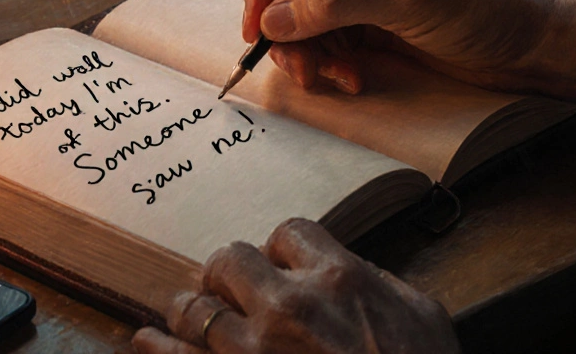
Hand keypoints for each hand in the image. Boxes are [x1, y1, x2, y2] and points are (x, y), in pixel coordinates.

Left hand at [131, 218, 458, 353]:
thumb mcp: (427, 321)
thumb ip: (384, 286)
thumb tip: (358, 274)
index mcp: (339, 279)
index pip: (289, 233)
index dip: (284, 250)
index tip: (282, 266)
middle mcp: (288, 306)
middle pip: (231, 259)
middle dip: (231, 274)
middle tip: (233, 290)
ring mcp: (251, 351)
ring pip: (194, 305)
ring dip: (193, 308)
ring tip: (190, 313)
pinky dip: (156, 346)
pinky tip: (148, 340)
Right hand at [243, 0, 575, 114]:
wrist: (543, 46)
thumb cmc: (493, 2)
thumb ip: (337, 0)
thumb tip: (269, 19)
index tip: (259, 15)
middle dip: (280, 15)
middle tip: (287, 57)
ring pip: (296, 7)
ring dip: (302, 46)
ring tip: (327, 76)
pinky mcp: (368, 15)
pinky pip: (320, 34)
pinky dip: (324, 59)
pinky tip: (350, 78)